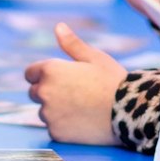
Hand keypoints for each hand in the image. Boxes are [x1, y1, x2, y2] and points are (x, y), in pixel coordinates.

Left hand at [24, 24, 124, 144]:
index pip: (30, 73)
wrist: (129, 112)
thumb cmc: (113, 80)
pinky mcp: (56, 133)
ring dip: (56, 111)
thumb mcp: (94, 57)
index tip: (60, 79)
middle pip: (35, 93)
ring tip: (82, 108)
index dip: (44, 75)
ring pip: (44, 112)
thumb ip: (72, 44)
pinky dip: (64, 127)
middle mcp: (44, 92)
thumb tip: (58, 27)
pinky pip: (54, 129)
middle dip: (49, 92)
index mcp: (50, 71)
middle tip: (75, 94)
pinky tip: (83, 122)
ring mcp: (49, 115)